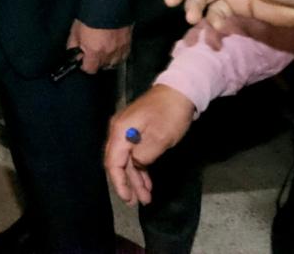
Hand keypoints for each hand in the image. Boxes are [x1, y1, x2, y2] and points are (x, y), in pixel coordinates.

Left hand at [67, 19, 129, 73]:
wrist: (109, 4)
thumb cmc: (91, 16)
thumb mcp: (76, 30)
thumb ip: (73, 44)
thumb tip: (72, 53)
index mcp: (94, 51)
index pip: (89, 69)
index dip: (84, 65)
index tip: (83, 60)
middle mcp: (108, 53)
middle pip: (101, 67)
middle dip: (95, 61)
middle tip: (92, 52)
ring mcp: (120, 50)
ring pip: (113, 64)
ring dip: (107, 60)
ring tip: (102, 50)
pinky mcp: (128, 44)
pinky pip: (123, 56)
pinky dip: (117, 55)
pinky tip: (112, 48)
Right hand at [104, 85, 196, 205]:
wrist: (180, 90)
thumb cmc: (170, 114)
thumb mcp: (161, 137)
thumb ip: (145, 155)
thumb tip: (137, 165)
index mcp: (121, 131)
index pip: (113, 161)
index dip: (119, 182)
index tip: (127, 198)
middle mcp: (119, 131)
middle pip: (118, 162)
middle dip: (127, 183)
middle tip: (137, 202)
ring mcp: (127, 130)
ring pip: (127, 160)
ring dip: (135, 178)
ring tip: (146, 196)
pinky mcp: (137, 131)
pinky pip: (134, 154)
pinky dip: (140, 168)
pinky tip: (147, 180)